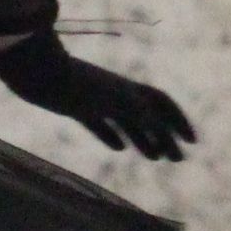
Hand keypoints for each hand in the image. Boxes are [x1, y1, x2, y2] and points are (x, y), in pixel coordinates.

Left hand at [0, 30, 195, 160]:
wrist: (38, 72)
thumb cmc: (75, 83)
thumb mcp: (110, 98)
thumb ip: (136, 111)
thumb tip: (158, 127)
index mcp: (128, 89)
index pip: (163, 105)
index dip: (178, 122)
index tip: (191, 143)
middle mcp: (117, 94)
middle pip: (149, 116)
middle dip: (165, 136)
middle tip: (177, 158)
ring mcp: (97, 100)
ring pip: (127, 122)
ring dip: (144, 139)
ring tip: (155, 158)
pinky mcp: (77, 107)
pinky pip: (99, 123)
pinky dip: (111, 135)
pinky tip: (118, 148)